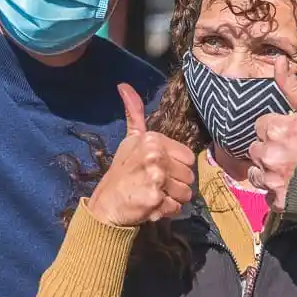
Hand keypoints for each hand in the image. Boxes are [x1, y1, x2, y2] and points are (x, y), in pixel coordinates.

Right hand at [87, 84, 195, 226]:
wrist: (107, 203)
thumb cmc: (122, 171)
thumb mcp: (130, 140)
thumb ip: (135, 114)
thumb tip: (123, 85)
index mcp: (153, 140)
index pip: (189, 157)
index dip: (177, 166)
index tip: (160, 169)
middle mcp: (155, 156)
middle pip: (190, 176)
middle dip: (176, 184)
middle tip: (156, 185)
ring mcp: (156, 178)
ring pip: (186, 193)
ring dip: (173, 199)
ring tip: (155, 195)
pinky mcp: (156, 199)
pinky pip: (177, 208)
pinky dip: (166, 211)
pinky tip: (152, 206)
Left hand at [248, 57, 296, 211]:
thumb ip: (292, 85)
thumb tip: (277, 60)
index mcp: (275, 128)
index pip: (261, 125)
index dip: (276, 129)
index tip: (292, 134)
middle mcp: (268, 154)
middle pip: (255, 149)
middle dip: (269, 150)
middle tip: (292, 154)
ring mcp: (272, 180)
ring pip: (256, 173)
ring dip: (268, 172)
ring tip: (291, 171)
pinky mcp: (278, 201)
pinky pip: (267, 195)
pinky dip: (277, 192)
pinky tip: (294, 187)